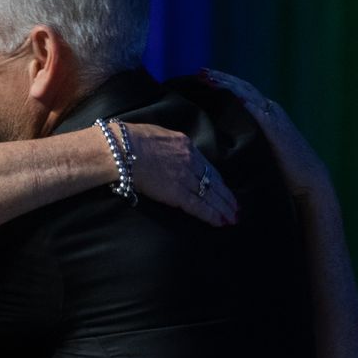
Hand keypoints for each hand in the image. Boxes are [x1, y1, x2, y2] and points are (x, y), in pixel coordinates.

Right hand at [121, 123, 237, 224]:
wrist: (121, 149)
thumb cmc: (130, 140)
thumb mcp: (158, 135)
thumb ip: (169, 145)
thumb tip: (168, 151)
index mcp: (185, 145)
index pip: (207, 166)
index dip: (218, 181)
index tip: (224, 189)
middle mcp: (191, 161)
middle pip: (214, 182)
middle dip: (226, 197)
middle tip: (236, 208)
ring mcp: (185, 178)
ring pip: (211, 196)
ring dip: (223, 209)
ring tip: (232, 219)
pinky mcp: (177, 193)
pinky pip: (199, 206)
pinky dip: (211, 215)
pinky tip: (220, 222)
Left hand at [200, 69, 332, 201]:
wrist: (308, 178)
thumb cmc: (282, 167)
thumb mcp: (260, 146)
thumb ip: (246, 136)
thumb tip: (221, 137)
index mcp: (266, 113)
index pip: (241, 91)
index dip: (222, 82)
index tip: (202, 76)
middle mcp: (271, 111)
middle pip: (243, 88)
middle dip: (221, 78)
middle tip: (200, 71)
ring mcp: (275, 119)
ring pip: (250, 96)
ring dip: (230, 86)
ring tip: (211, 80)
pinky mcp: (279, 132)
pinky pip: (263, 114)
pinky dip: (250, 104)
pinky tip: (237, 98)